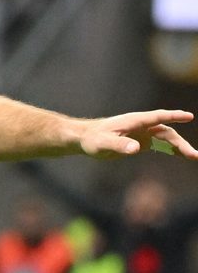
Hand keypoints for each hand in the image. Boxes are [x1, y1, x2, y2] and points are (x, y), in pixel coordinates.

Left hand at [80, 110, 197, 158]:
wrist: (85, 139)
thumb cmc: (92, 139)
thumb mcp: (103, 143)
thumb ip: (119, 144)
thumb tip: (136, 149)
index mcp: (134, 121)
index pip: (157, 117)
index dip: (173, 116)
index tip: (188, 116)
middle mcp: (141, 126)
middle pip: (167, 132)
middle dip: (181, 143)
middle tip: (193, 155)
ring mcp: (143, 133)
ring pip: (166, 138)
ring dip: (180, 146)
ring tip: (194, 157)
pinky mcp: (141, 141)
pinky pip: (161, 144)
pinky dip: (172, 149)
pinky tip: (182, 155)